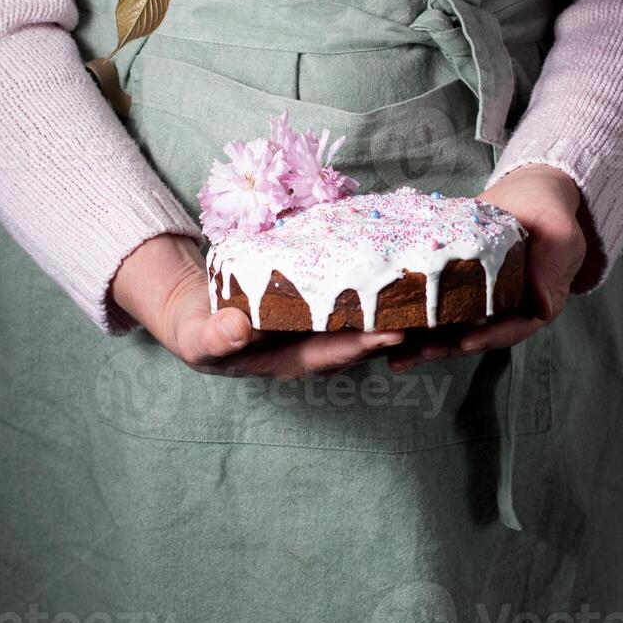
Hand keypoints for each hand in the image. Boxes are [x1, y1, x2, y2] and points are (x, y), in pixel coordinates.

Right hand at [111, 234, 403, 377]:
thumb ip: (216, 338)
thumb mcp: (199, 339)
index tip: (392, 334)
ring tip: (426, 286)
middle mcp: (311, 345)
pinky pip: (349, 294)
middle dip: (392, 326)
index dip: (362, 345)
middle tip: (427, 309)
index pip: (332, 354)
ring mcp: (316, 323)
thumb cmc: (199, 331)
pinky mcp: (318, 300)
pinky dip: (373, 284)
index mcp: (289, 361)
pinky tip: (396, 262)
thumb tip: (237, 329)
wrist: (195, 311)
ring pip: (361, 318)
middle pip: (359, 339)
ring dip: (393, 307)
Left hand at [387, 163, 586, 372]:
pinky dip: (416, 316)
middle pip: (475, 336)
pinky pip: (438, 303)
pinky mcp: (460, 285)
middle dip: (446, 348)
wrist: (528, 191)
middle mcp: (507, 309)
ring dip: (425, 343)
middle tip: (417, 353)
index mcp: (534, 304)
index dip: (488, 338)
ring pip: (452, 327)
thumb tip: (543, 305)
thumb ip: (551, 269)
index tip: (465, 342)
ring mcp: (482, 299)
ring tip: (394, 355)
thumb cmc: (550, 211)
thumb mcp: (559, 237)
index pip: (512, 329)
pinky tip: (388, 324)